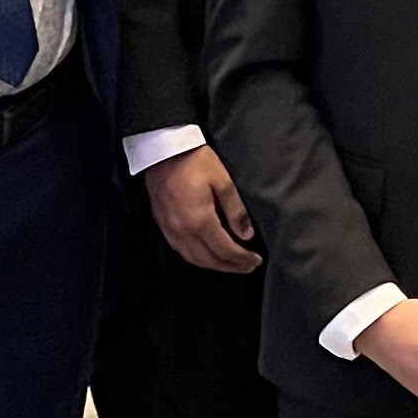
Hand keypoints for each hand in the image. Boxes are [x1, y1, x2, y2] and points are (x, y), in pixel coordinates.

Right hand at [141, 143, 263, 272]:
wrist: (162, 150)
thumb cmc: (193, 161)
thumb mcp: (223, 181)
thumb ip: (236, 211)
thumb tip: (247, 235)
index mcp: (200, 220)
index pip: (225, 250)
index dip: (242, 259)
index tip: (255, 260)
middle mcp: (183, 230)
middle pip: (210, 260)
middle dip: (231, 266)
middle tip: (247, 267)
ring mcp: (170, 229)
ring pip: (194, 259)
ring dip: (214, 266)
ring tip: (231, 265)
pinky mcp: (162, 225)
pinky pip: (180, 251)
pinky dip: (197, 259)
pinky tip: (206, 257)